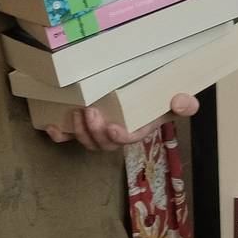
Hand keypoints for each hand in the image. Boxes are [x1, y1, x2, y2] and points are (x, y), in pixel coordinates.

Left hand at [43, 93, 199, 149]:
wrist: (149, 92)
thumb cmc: (163, 98)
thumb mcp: (181, 100)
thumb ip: (186, 104)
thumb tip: (179, 100)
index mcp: (140, 129)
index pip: (130, 139)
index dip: (121, 137)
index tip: (114, 128)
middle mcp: (118, 134)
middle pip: (104, 144)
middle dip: (95, 132)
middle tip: (90, 111)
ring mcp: (101, 131)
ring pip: (87, 142)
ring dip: (79, 131)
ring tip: (77, 112)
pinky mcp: (86, 125)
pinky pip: (70, 137)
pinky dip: (60, 135)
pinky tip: (52, 126)